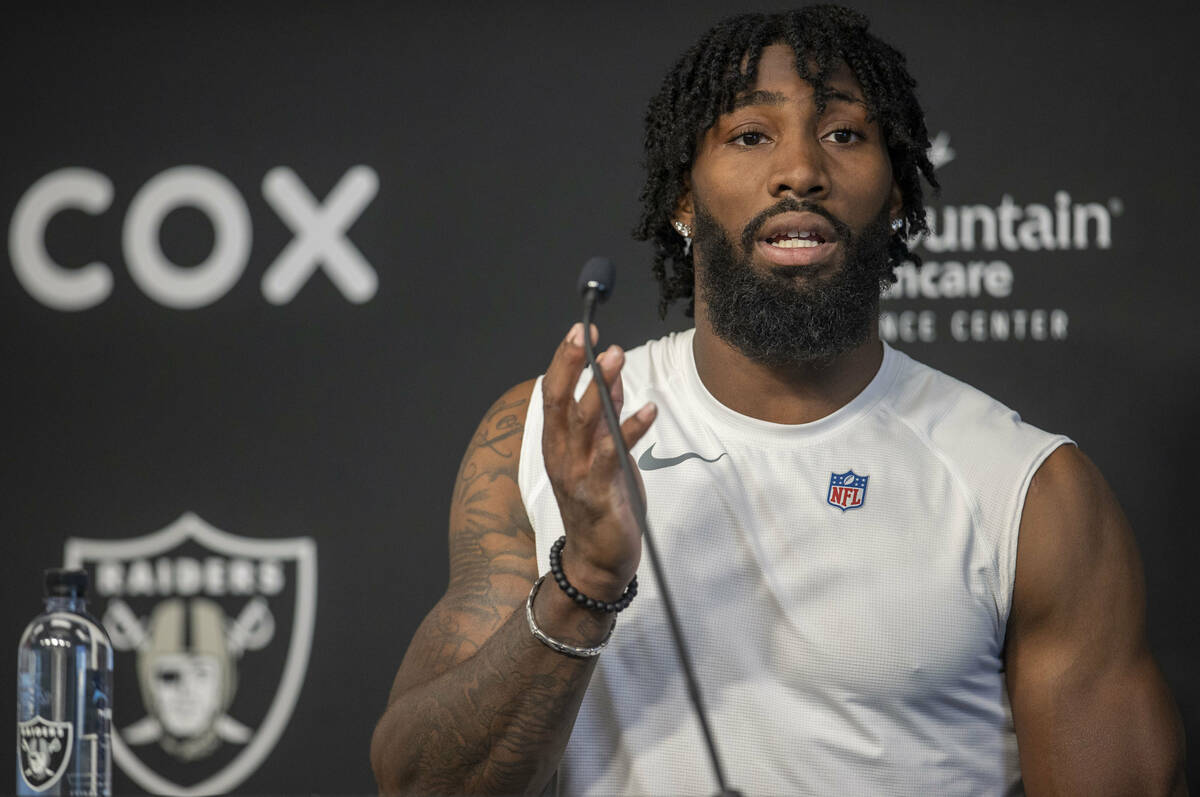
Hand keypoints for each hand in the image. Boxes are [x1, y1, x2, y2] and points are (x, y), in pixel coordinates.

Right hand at [541, 323, 656, 600]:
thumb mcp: (602, 453)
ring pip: (584, 422)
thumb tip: (610, 376)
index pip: (553, 394)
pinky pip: (612, 454)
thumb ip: (605, 416)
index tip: (581, 330)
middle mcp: (561, 455)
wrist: (597, 562)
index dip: (564, 361)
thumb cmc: (600, 504)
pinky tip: (648, 408)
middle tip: (588, 334)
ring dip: (601, 387)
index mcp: (556, 444)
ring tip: (616, 357)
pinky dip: (630, 428)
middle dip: (572, 364)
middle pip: (560, 401)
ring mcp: (577, 474)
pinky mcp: (599, 492)